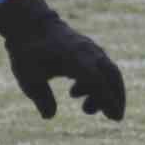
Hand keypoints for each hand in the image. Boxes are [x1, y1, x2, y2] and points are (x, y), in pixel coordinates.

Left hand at [0, 0, 124, 121]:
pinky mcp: (88, 50)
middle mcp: (86, 51)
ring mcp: (89, 49)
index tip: (113, 116)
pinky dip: (97, 84)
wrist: (29, 25)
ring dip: (105, 93)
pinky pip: (101, 68)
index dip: (106, 98)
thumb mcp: (28, 77)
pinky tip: (76, 93)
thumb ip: (41, 98)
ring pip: (109, 72)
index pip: (96, 78)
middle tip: (115, 118)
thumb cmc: (27, 52)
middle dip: (117, 97)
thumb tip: (48, 116)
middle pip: (112, 74)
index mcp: (73, 56)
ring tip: (86, 109)